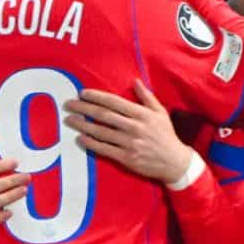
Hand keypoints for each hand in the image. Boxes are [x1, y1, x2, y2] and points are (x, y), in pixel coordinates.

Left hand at [62, 84, 191, 184]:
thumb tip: (135, 81)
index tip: (82, 93)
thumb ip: (146, 96)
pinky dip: (91, 143)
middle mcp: (134, 127)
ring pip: (101, 132)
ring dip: (82, 125)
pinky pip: (104, 149)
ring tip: (69, 120)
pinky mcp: (126, 158)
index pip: (113, 102)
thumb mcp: (160, 112)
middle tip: (68, 104)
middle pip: (103, 115)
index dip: (96, 97)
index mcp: (141, 114)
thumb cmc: (166, 135)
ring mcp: (129, 143)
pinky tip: (80, 138)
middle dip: (83, 108)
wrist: (174, 162)